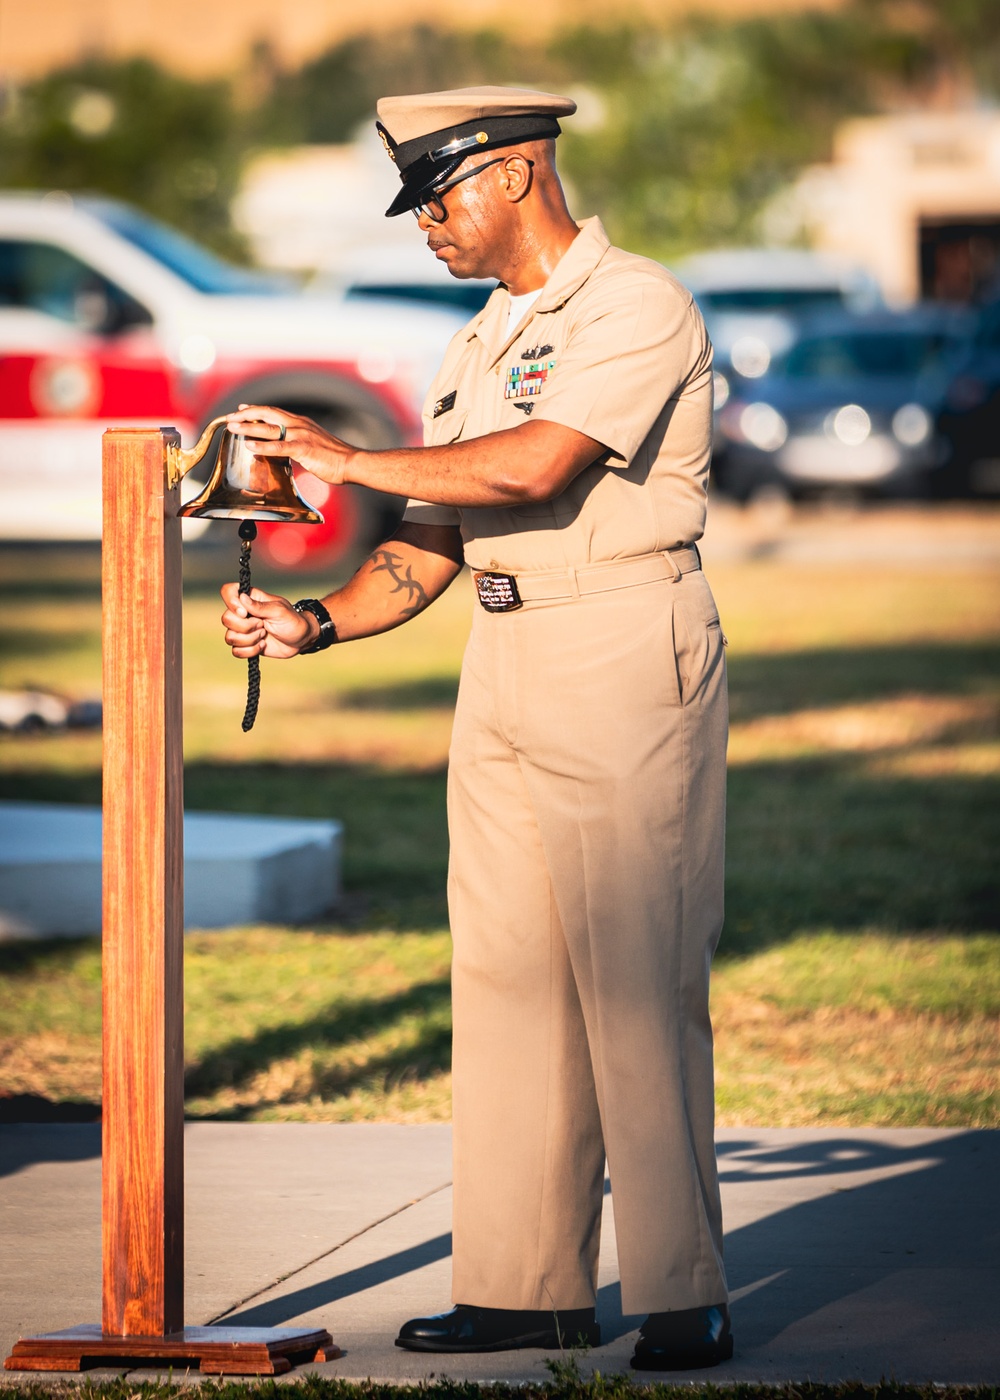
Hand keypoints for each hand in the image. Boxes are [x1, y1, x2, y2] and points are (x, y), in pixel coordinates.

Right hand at [220, 582, 317, 658]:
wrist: (300, 640)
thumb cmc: (293, 621)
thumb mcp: (279, 611)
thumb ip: (259, 606)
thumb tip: (242, 597)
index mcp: (250, 599)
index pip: (228, 591)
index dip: (231, 602)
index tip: (245, 613)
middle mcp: (243, 613)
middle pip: (226, 619)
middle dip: (246, 627)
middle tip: (263, 625)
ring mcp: (243, 630)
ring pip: (230, 637)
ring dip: (250, 640)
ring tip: (264, 635)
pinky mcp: (246, 645)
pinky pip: (236, 651)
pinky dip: (250, 651)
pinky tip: (262, 645)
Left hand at [225, 404, 357, 484]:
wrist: (352, 462)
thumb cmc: (336, 458)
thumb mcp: (315, 444)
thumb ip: (300, 443)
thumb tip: (289, 449)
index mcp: (301, 423)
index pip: (274, 411)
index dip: (257, 409)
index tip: (242, 408)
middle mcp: (299, 424)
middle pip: (267, 413)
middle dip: (246, 414)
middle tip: (230, 417)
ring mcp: (300, 435)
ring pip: (269, 428)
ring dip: (248, 426)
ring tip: (233, 427)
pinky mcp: (303, 449)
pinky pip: (278, 446)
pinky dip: (262, 445)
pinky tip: (249, 445)